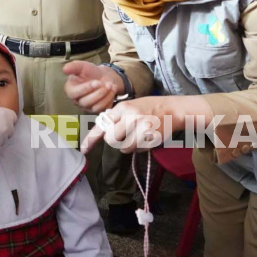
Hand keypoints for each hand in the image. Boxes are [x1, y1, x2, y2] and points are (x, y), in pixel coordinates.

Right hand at [63, 61, 122, 112]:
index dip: (85, 89)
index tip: (97, 82)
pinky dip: (110, 99)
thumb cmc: (90, 72)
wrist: (103, 76)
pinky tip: (113, 89)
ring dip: (106, 96)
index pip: (74, 93)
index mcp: (71, 90)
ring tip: (111, 85)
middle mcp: (78, 101)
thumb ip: (74, 67)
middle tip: (106, 84)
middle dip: (98, 93)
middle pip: (85, 102)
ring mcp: (88, 107)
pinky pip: (104, 109)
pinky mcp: (98, 110)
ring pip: (95, 107)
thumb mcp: (82, 66)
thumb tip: (64, 69)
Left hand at [80, 95, 213, 153]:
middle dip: (115, 141)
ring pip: (124, 147)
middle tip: (124, 136)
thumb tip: (104, 132)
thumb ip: (117, 118)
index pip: (102, 124)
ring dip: (128, 146)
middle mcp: (130, 116)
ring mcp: (141, 127)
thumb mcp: (131, 106)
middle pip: (111, 139)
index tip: (84, 149)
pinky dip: (139, 148)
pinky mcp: (150, 137)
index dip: (91, 139)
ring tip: (137, 136)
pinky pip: (137, 150)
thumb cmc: (149, 108)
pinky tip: (146, 138)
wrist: (173, 109)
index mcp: (122, 107)